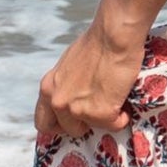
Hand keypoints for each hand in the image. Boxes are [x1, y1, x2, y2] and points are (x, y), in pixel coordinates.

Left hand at [35, 24, 143, 141]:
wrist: (114, 36)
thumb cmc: (97, 43)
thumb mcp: (69, 65)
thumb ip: (66, 84)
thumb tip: (75, 94)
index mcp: (48, 87)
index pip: (43, 122)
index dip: (59, 124)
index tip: (72, 121)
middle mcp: (58, 101)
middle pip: (68, 130)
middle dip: (84, 123)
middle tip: (97, 110)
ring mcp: (78, 110)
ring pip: (93, 128)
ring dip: (104, 117)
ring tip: (114, 99)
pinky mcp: (101, 113)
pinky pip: (114, 124)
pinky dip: (122, 116)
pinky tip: (123, 98)